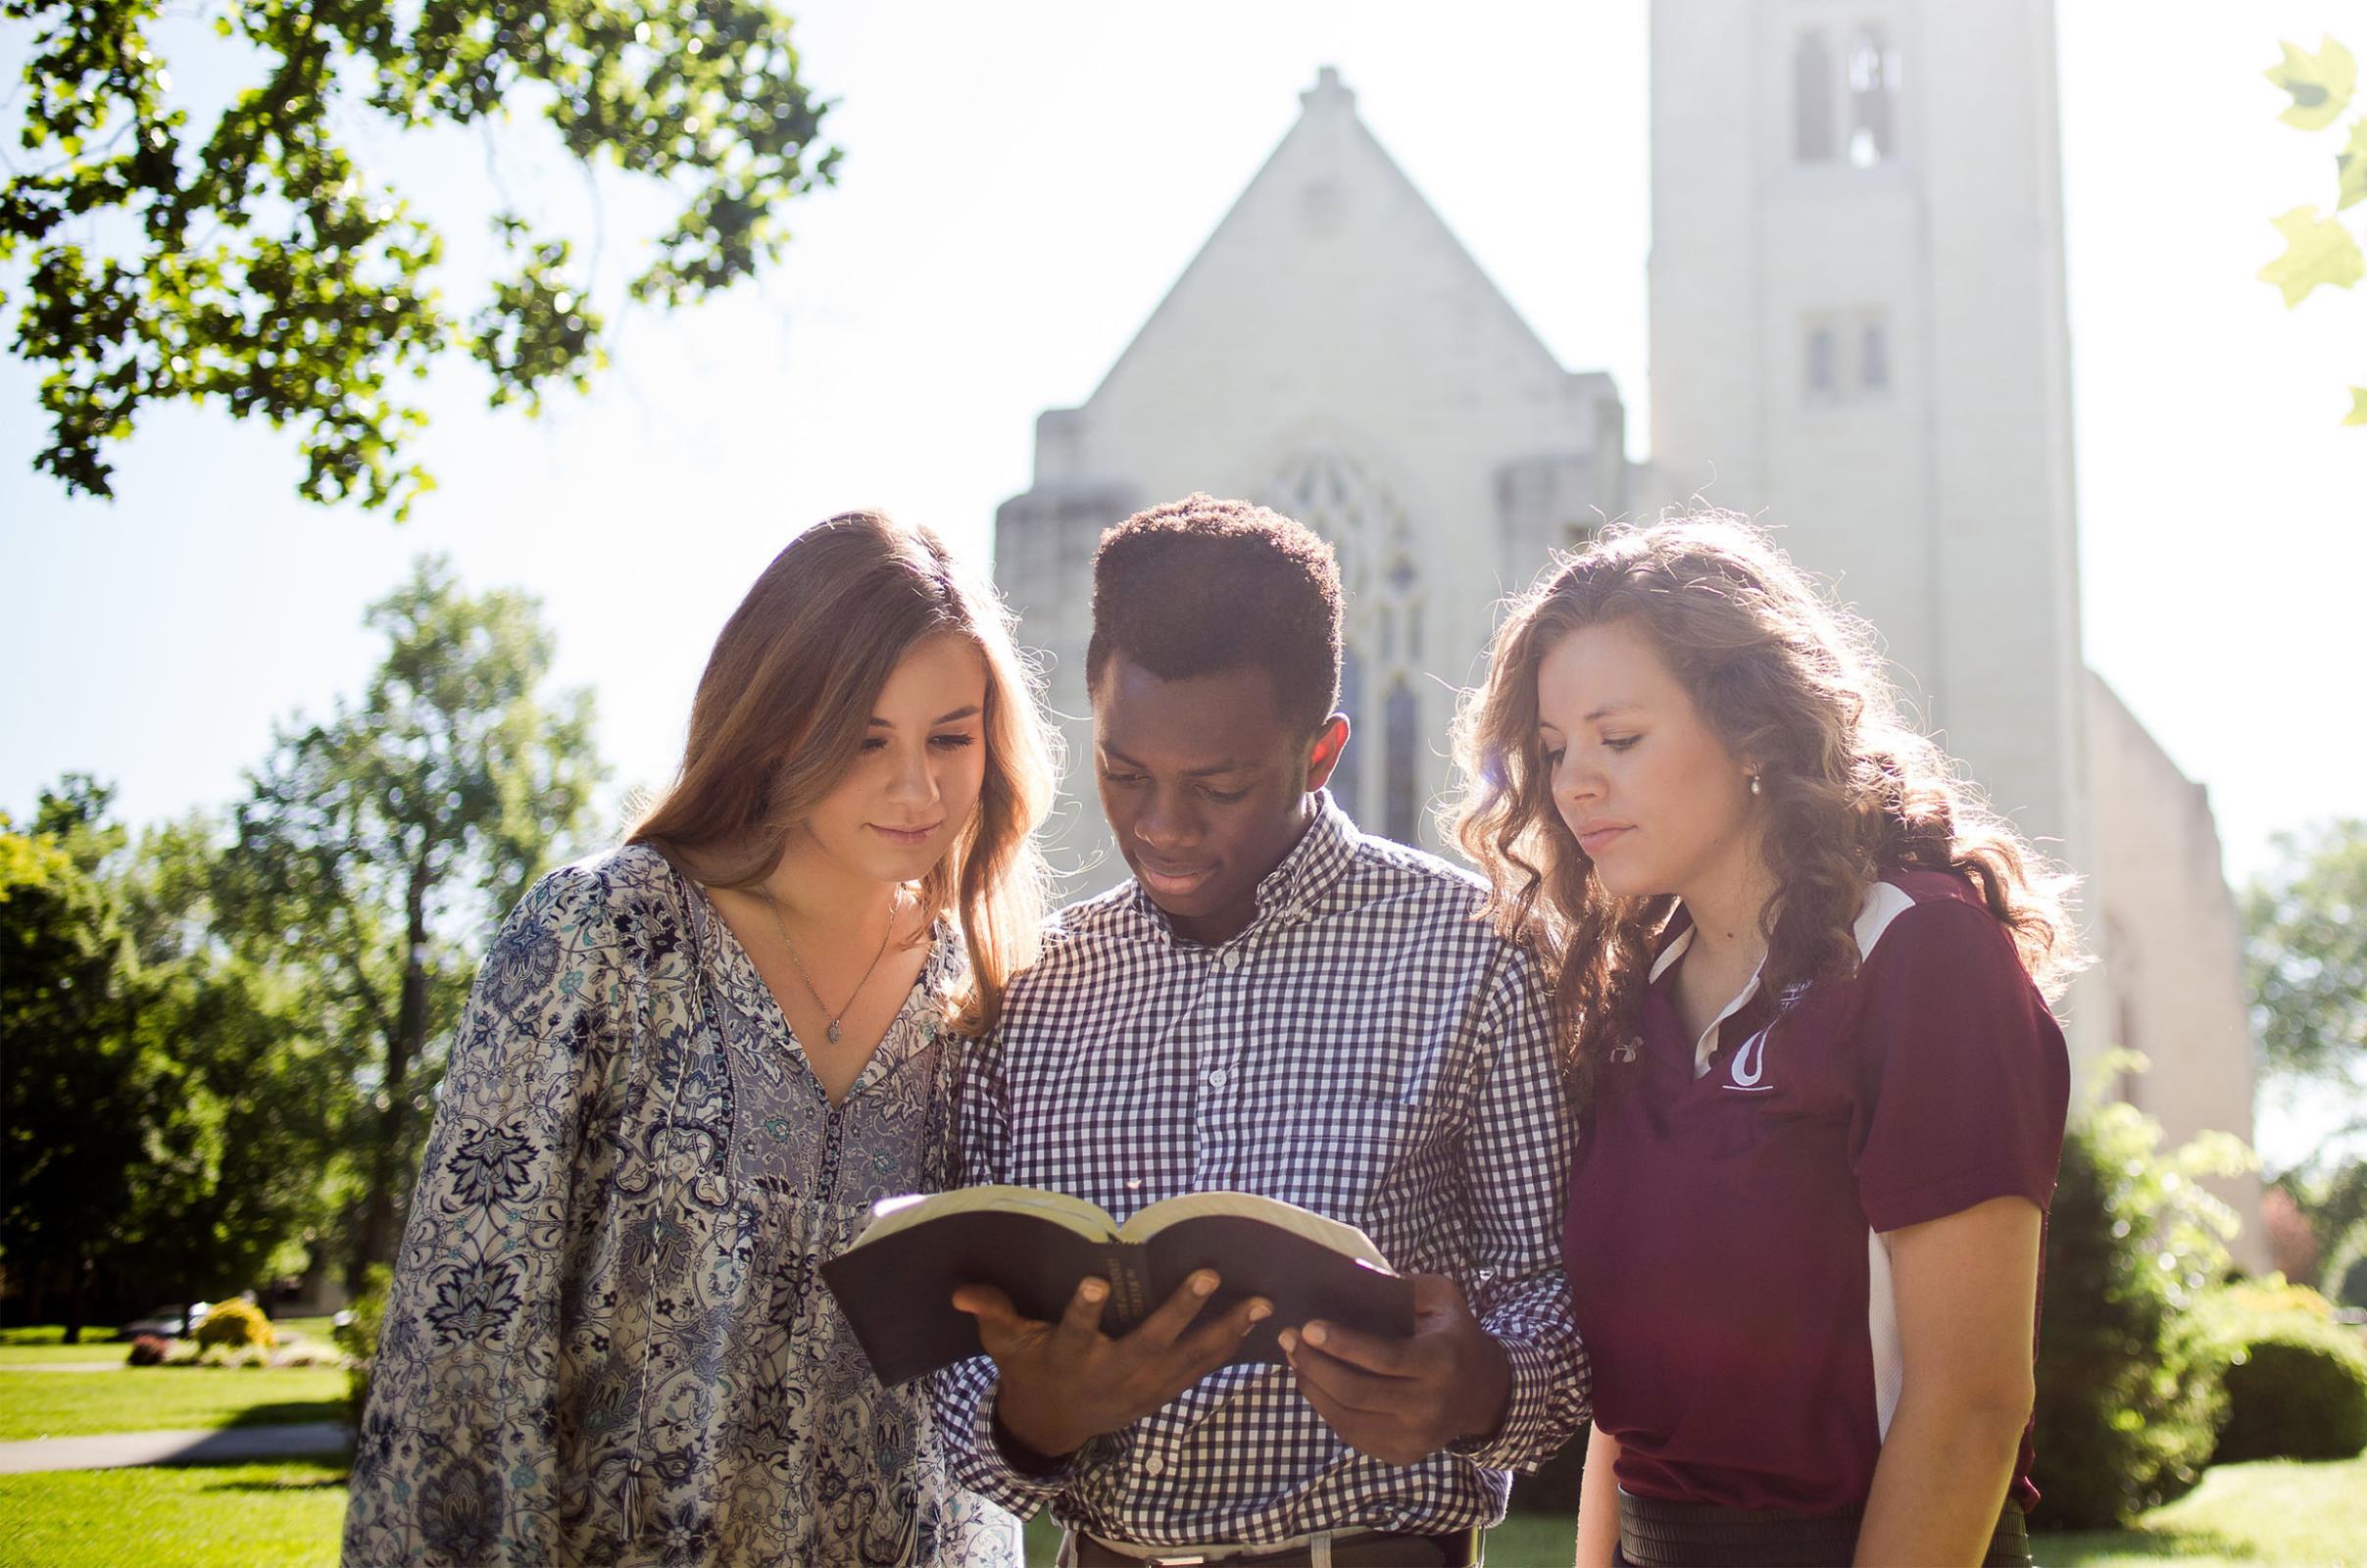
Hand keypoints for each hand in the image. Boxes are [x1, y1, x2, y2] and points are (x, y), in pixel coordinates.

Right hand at [953, 1270, 1271, 1461]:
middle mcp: (1110, 1374)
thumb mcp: (1005, 1344)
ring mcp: (1142, 1387)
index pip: (1075, 1332)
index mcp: (1069, 1358)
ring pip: (1188, 1358)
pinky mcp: (1161, 1392)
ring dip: (1224, 1330)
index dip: (1085, 1309)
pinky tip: (1254, 1324)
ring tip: (1259, 1302)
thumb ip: (992, 1312)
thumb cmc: (1029, 1369)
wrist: (1052, 1424)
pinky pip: (1199, 1370)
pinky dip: (1226, 1348)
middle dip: (1181, 1310)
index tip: (1097, 1281)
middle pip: (1149, 1342)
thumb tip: (961, 1289)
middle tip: (1209, 1273)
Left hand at [1280, 1273, 1510, 1466]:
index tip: (1308, 1327)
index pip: (1383, 1358)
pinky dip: (1326, 1409)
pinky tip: (1314, 1384)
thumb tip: (1354, 1276)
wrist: (1483, 1392)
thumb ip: (1405, 1285)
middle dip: (1314, 1365)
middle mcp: (1429, 1405)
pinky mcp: (1402, 1454)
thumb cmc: (1454, 1334)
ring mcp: (1415, 1436)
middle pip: (1356, 1392)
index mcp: (1440, 1362)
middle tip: (1289, 1339)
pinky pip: (1353, 1434)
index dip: (1342, 1344)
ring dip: (1312, 1387)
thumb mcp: (1443, 1298)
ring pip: (1347, 1418)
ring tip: (1293, 1359)